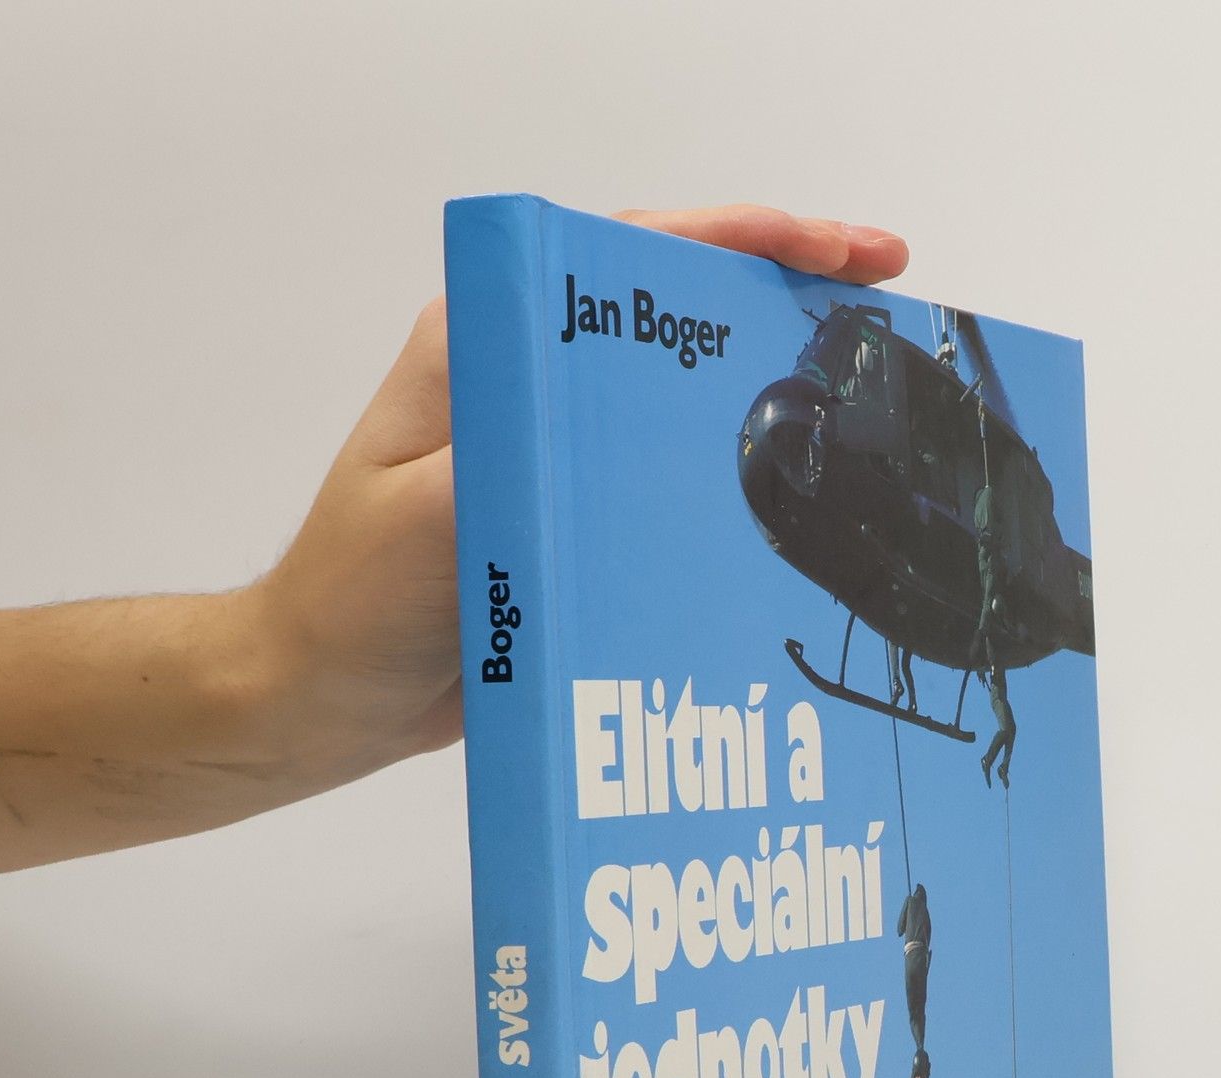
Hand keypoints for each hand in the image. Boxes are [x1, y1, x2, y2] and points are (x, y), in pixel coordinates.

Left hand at [256, 205, 908, 776]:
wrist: (331, 697)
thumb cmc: (355, 601)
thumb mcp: (425, 519)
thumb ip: (512, 457)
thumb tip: (620, 416)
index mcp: (492, 343)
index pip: (630, 251)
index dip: (741, 236)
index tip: (831, 250)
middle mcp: (536, 379)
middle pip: (680, 306)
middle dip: (786, 285)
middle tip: (888, 287)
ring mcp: (565, 447)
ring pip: (692, 386)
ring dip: (783, 373)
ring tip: (878, 371)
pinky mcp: (584, 516)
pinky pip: (681, 474)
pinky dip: (752, 465)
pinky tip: (815, 485)